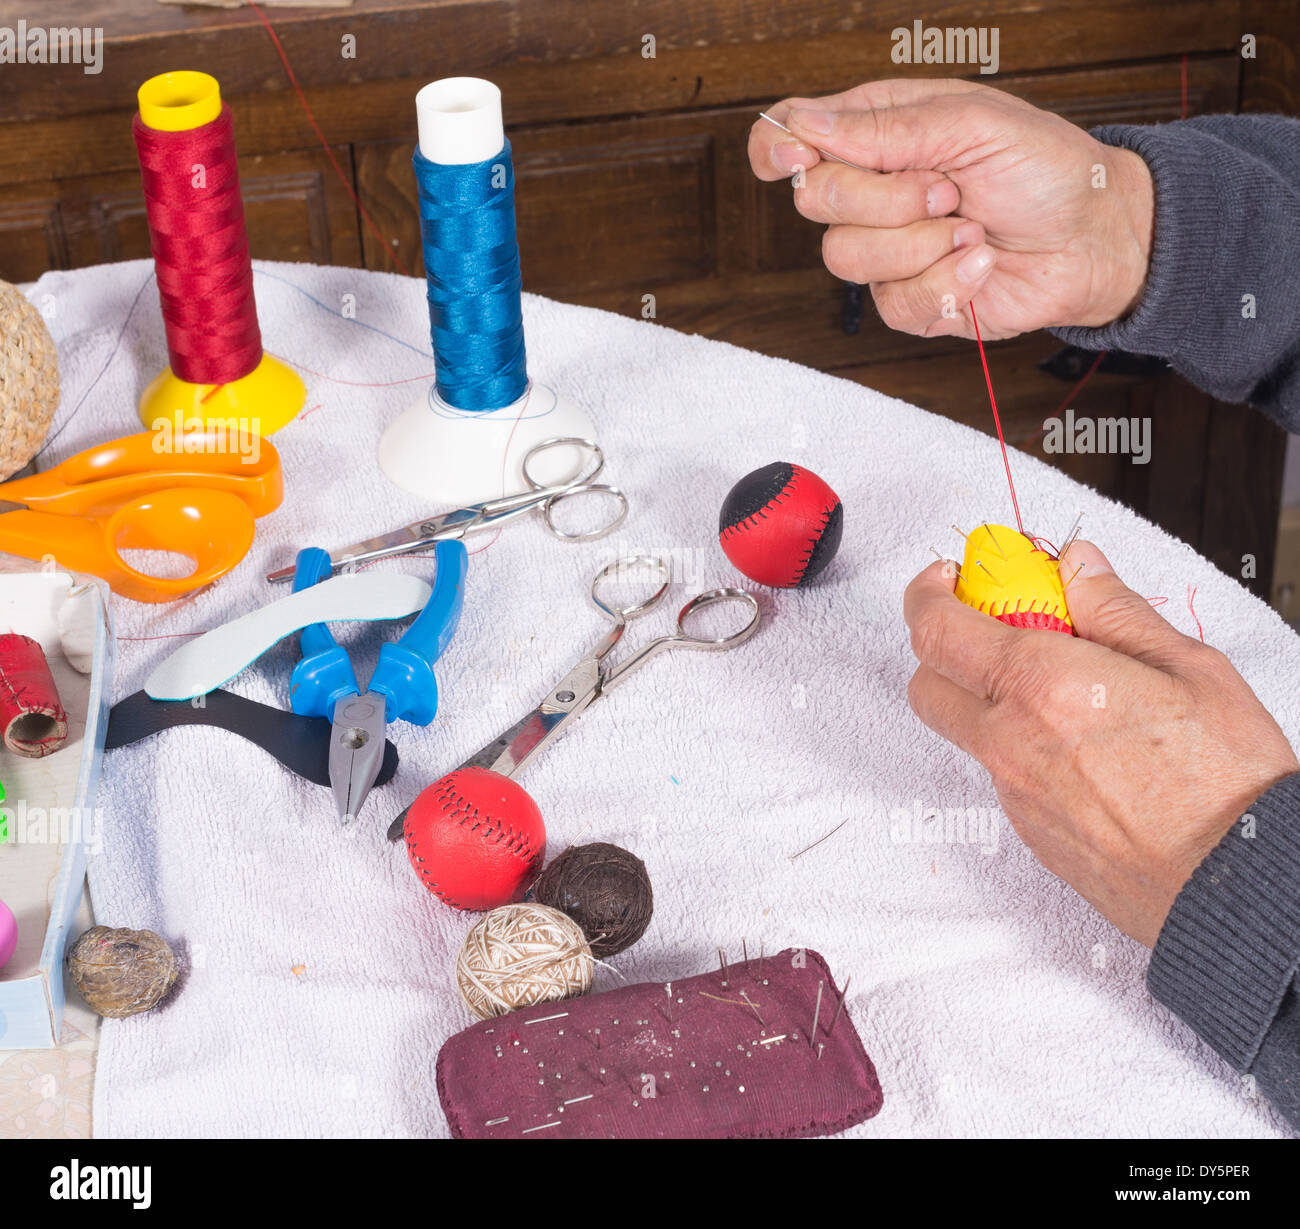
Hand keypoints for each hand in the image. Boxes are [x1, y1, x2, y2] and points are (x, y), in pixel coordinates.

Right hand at [748, 80, 1154, 339]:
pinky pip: (893, 303)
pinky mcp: (907, 301)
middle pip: (815, 200)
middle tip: (947, 189)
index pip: (790, 135)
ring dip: (921, 244)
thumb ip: (886, 129)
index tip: (794, 155)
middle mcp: (872, 191)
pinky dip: (948, 282)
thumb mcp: (973, 124)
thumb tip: (807, 124)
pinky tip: (980, 261)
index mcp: (877, 131)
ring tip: (970, 227)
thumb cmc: (1046, 169)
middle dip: (885, 198)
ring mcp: (885, 250)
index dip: (777, 146)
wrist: (1095, 239)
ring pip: (846, 258)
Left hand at [903, 540, 1298, 946]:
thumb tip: (1077, 567)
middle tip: (996, 626)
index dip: (929, 593)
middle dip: (944, 645)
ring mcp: (1014, 793)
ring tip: (1061, 687)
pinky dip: (1018, 745)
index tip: (949, 578)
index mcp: (1042, 684)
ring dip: (986, 697)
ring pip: (964, 730)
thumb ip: (1116, 610)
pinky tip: (1081, 744)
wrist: (1240, 887)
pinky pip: (1000, 774)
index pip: (936, 628)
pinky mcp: (1029, 833)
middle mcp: (1011, 740)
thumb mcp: (1188, 667)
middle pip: (927, 682)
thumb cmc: (1227, 783)